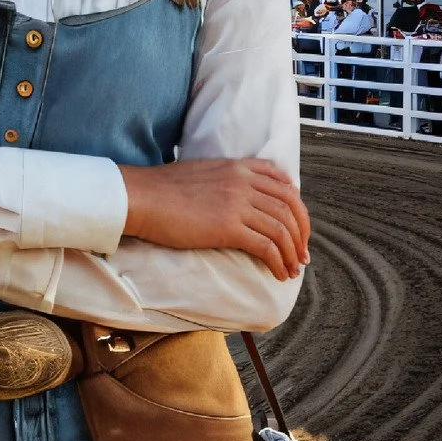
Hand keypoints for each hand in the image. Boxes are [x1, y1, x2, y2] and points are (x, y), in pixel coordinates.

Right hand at [119, 158, 309, 282]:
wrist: (140, 197)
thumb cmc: (162, 190)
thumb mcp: (202, 173)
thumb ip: (226, 180)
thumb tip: (236, 200)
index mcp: (238, 167)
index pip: (283, 183)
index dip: (297, 208)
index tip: (298, 227)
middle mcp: (243, 182)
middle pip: (290, 207)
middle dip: (301, 234)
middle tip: (301, 255)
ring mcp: (237, 203)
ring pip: (282, 229)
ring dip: (292, 253)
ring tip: (292, 270)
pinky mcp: (228, 226)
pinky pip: (267, 246)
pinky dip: (278, 262)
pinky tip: (278, 274)